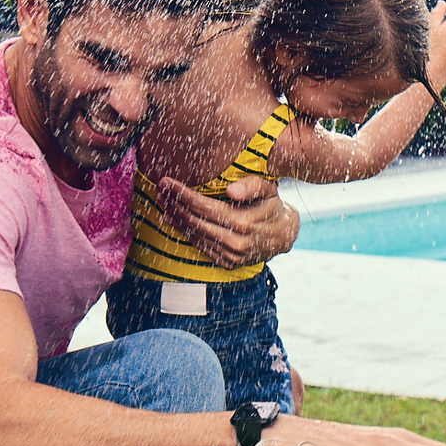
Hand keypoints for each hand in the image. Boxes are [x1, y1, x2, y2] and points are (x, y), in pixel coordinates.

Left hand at [152, 174, 298, 268]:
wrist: (284, 235)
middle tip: (160, 189)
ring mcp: (231, 256)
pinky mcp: (228, 263)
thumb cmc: (272, 205)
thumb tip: (230, 191)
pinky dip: (186, 233)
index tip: (167, 182)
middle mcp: (236, 242)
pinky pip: (201, 246)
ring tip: (164, 202)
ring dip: (176, 218)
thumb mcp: (268, 189)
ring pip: (195, 235)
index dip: (183, 194)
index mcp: (243, 222)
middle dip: (175, 204)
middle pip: (195, 221)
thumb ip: (252, 186)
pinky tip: (174, 219)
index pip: (204, 207)